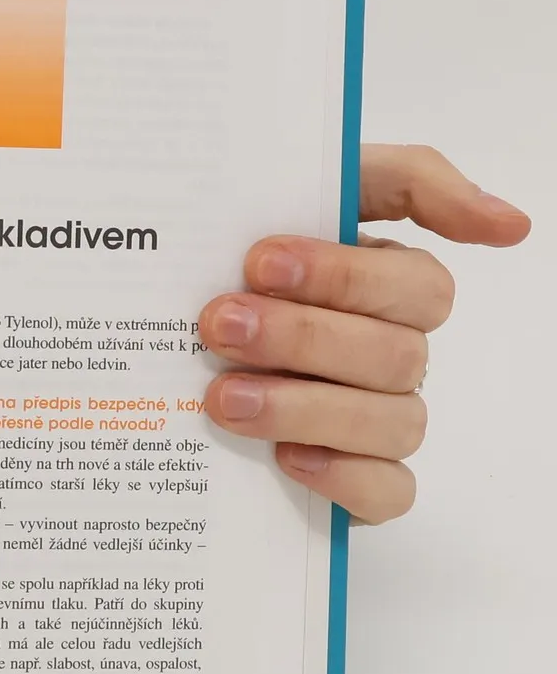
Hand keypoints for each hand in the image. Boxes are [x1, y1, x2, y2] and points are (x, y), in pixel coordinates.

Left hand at [199, 145, 530, 522]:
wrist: (163, 334)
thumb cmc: (238, 257)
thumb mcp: (299, 187)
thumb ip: (408, 181)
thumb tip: (510, 224)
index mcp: (390, 285)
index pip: (416, 284)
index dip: (345, 274)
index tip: (261, 261)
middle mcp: (395, 353)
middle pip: (395, 353)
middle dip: (303, 336)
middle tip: (220, 324)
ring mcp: (382, 419)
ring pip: (392, 423)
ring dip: (304, 407)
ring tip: (223, 396)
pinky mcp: (362, 482)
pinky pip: (389, 492)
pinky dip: (344, 477)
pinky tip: (286, 458)